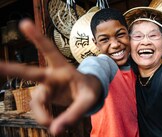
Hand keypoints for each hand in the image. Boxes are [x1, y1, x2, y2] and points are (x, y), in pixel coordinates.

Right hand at [0, 19, 101, 134]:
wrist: (89, 93)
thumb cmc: (89, 91)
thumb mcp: (88, 100)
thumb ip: (74, 114)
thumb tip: (55, 131)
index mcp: (63, 68)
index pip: (49, 51)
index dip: (37, 38)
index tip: (24, 23)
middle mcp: (51, 76)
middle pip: (29, 73)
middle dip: (11, 69)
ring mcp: (46, 87)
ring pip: (36, 102)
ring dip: (42, 115)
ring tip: (52, 124)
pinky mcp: (45, 98)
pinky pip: (39, 110)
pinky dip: (44, 118)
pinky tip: (52, 124)